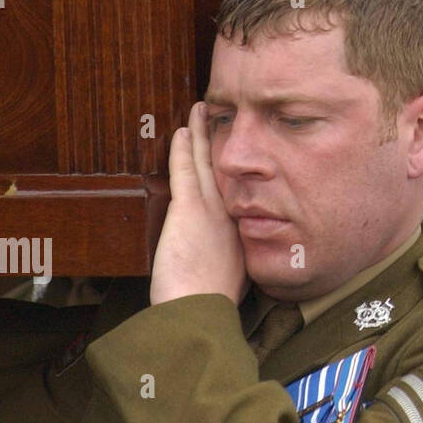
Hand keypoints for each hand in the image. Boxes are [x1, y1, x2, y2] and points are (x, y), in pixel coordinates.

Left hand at [150, 102, 248, 305]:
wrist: (200, 310)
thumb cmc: (207, 306)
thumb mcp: (226, 285)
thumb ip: (225, 272)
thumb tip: (222, 276)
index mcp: (240, 234)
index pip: (236, 194)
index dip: (234, 171)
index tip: (233, 156)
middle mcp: (231, 216)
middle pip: (224, 171)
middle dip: (221, 144)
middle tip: (222, 118)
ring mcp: (211, 210)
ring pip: (206, 163)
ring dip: (202, 136)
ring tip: (201, 111)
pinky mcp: (189, 209)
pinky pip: (185, 170)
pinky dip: (184, 148)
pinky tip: (182, 130)